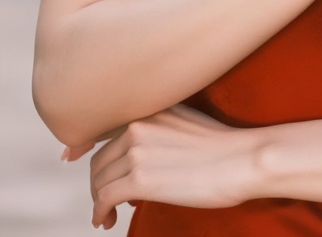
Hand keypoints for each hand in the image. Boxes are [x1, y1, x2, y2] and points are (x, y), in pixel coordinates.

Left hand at [83, 103, 256, 228]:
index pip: (104, 126)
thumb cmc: (222, 146)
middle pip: (99, 158)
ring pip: (98, 180)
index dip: (83, 144)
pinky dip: (99, 212)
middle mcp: (138, 124)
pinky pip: (103, 198)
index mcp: (149, 108)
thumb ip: (158, 126)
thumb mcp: (185, 120)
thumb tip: (135, 150)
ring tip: (109, 214)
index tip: (71, 155)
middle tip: (107, 200)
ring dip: (99, 200)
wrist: (242, 160)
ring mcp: (137, 150)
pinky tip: (106, 221)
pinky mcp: (139, 178)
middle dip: (99, 181)